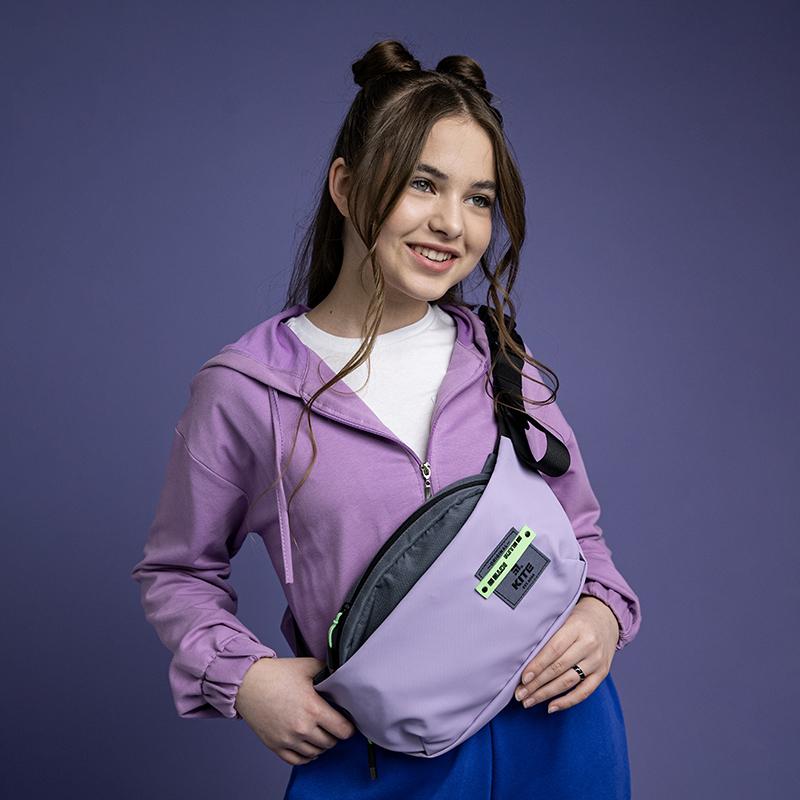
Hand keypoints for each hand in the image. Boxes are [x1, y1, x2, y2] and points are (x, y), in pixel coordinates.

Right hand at [235, 656, 356, 765]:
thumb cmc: (277, 674)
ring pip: (316, 752)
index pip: (342, 730)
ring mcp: (288, 739)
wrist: (249, 683)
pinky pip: (298, 760)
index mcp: (313, 708)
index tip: (348, 724)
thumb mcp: (308, 666)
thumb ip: (328, 671)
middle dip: (335, 734)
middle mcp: (302, 728)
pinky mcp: (276, 746)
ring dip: (321, 745)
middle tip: (333, 725)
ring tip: (321, 733)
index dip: (349, 728)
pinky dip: (307, 756)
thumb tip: (343, 674)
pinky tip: (309, 747)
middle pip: (330, 742)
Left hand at [514, 595, 619, 713]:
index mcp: (576, 627)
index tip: (523, 678)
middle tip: (520, 694)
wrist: (606, 618)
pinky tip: (551, 707)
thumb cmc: (578, 619)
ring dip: (547, 694)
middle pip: (559, 668)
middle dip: (537, 684)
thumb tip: (524, 658)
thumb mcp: (564, 617)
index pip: (554, 649)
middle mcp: (589, 644)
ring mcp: (597, 660)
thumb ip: (549, 635)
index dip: (538, 665)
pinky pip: (584, 692)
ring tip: (529, 701)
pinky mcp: (603, 672)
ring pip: (569, 681)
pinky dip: (567, 701)